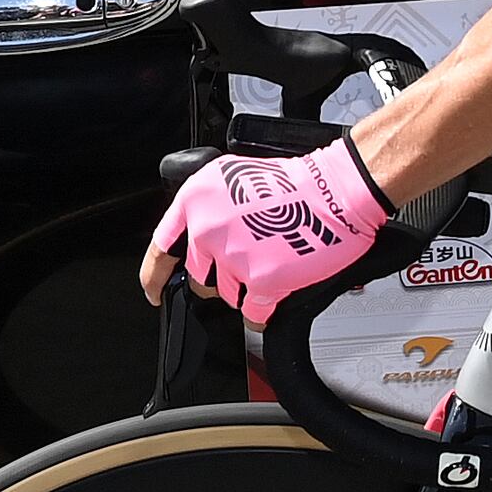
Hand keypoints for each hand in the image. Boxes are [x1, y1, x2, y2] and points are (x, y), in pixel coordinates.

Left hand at [139, 137, 386, 318]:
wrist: (336, 191)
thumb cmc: (296, 182)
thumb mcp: (233, 177)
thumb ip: (207, 210)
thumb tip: (199, 239)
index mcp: (196, 200)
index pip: (160, 247)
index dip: (154, 275)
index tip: (155, 290)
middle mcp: (208, 228)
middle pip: (198, 278)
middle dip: (220, 276)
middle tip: (248, 260)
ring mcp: (233, 257)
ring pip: (226, 296)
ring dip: (246, 289)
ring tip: (272, 263)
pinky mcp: (261, 281)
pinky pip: (252, 314)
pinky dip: (262, 311)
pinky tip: (276, 292)